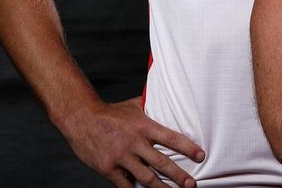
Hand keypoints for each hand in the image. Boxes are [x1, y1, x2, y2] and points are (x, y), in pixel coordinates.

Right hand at [60, 97, 204, 187]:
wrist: (80, 117)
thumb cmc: (110, 112)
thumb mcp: (134, 105)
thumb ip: (151, 108)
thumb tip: (169, 102)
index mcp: (144, 126)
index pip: (171, 138)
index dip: (188, 148)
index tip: (201, 156)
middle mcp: (134, 142)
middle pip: (161, 162)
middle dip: (179, 176)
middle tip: (192, 184)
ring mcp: (120, 157)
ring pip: (146, 177)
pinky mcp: (107, 168)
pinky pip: (124, 185)